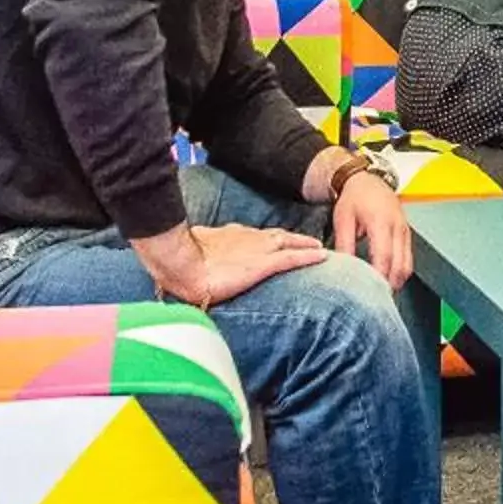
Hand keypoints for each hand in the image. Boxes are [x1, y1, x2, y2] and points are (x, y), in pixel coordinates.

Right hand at [155, 222, 328, 307]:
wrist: (181, 267)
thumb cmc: (180, 264)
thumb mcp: (190, 255)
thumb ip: (198, 256)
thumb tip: (188, 264)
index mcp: (229, 236)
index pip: (254, 236)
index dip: (268, 238)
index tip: (276, 240)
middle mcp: (247, 239)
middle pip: (276, 236)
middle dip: (293, 239)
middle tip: (308, 241)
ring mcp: (257, 250)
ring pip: (289, 244)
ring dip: (305, 245)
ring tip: (319, 248)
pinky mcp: (263, 264)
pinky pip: (292, 258)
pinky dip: (309, 256)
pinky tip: (323, 257)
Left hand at [334, 169, 413, 286]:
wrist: (368, 181)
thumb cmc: (355, 198)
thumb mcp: (343, 219)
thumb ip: (344, 244)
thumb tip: (342, 268)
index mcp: (381, 221)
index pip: (384, 255)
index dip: (379, 276)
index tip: (370, 291)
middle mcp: (398, 227)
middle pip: (400, 264)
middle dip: (389, 284)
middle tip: (375, 299)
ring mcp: (405, 231)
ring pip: (407, 265)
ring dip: (396, 281)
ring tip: (380, 294)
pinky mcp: (406, 235)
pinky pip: (408, 259)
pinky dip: (399, 272)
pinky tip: (387, 280)